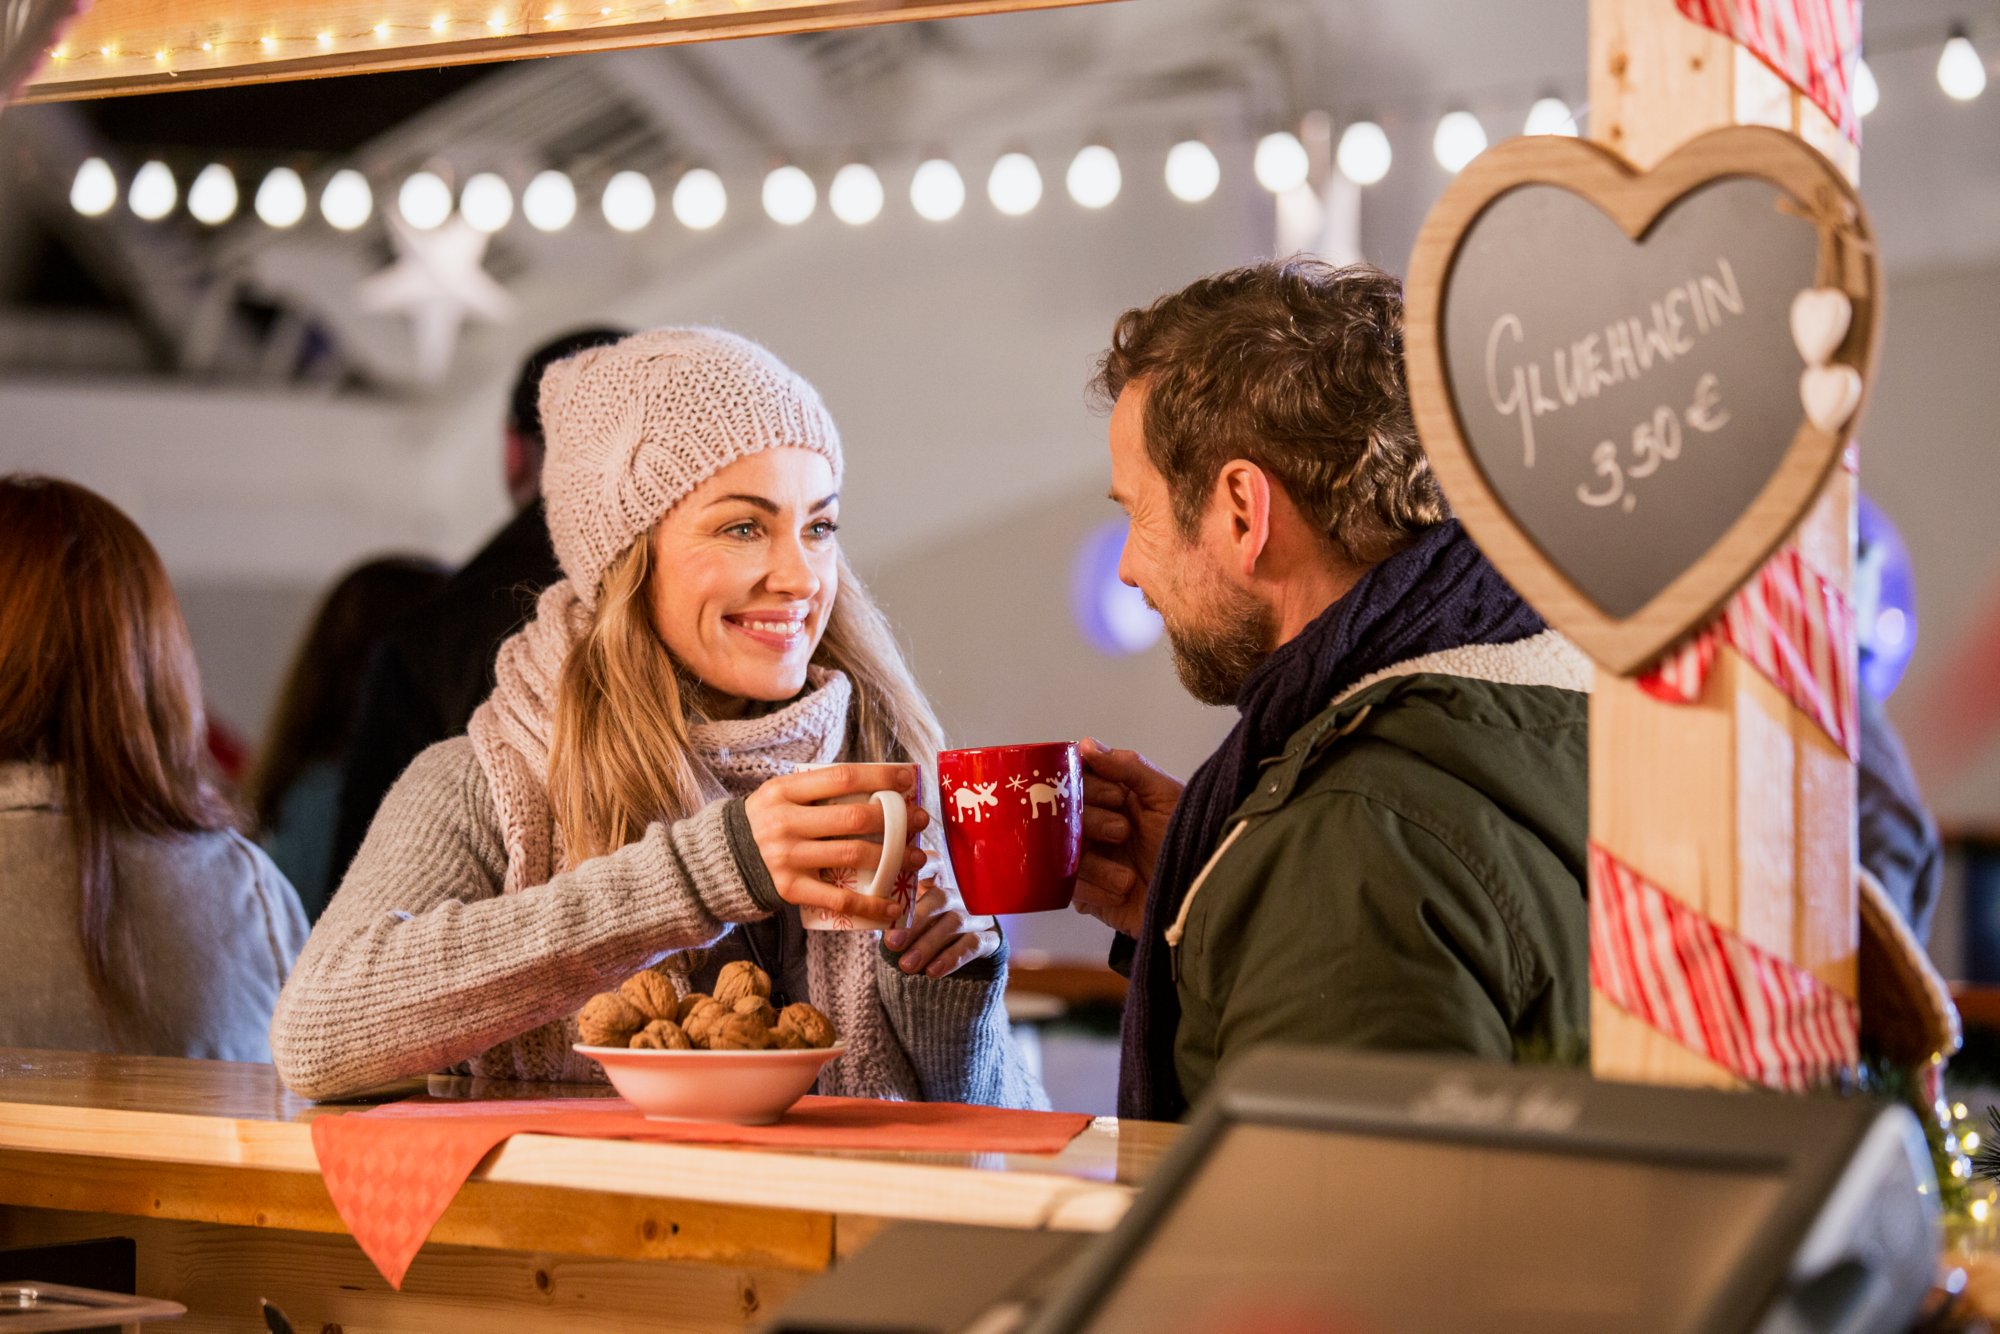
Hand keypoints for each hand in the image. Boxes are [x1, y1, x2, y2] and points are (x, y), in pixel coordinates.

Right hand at [744, 763, 927, 925]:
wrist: (724, 858)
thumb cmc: (767, 820)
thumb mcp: (782, 794)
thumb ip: (819, 789)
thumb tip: (879, 784)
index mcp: (784, 790)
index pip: (841, 778)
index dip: (880, 777)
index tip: (908, 780)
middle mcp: (784, 822)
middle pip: (853, 818)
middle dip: (896, 819)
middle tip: (920, 821)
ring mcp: (787, 858)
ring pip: (853, 855)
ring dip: (894, 857)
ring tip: (916, 857)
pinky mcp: (790, 889)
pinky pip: (838, 900)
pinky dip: (871, 904)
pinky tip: (893, 905)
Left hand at [883, 874, 999, 977]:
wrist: (960, 955)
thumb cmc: (926, 930)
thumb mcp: (911, 919)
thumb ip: (895, 915)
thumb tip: (872, 917)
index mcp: (937, 883)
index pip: (933, 865)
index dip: (921, 865)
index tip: (905, 869)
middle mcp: (959, 896)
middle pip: (940, 899)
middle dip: (915, 921)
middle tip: (893, 943)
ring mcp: (976, 916)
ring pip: (954, 923)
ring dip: (928, 945)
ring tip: (906, 965)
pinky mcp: (990, 938)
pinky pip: (972, 945)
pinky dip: (951, 959)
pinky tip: (932, 972)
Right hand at [1074, 737, 1183, 938]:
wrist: (1199, 896)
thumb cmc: (1190, 843)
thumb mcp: (1165, 796)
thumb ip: (1128, 766)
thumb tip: (1085, 744)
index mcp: (1112, 797)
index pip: (1076, 780)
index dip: (1088, 786)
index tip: (1116, 797)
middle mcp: (1096, 825)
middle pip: (1063, 815)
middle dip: (1093, 822)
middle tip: (1123, 832)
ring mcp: (1090, 860)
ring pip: (1063, 852)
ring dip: (1097, 864)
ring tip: (1128, 875)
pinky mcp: (1087, 894)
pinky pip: (1070, 888)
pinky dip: (1097, 890)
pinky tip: (1122, 892)